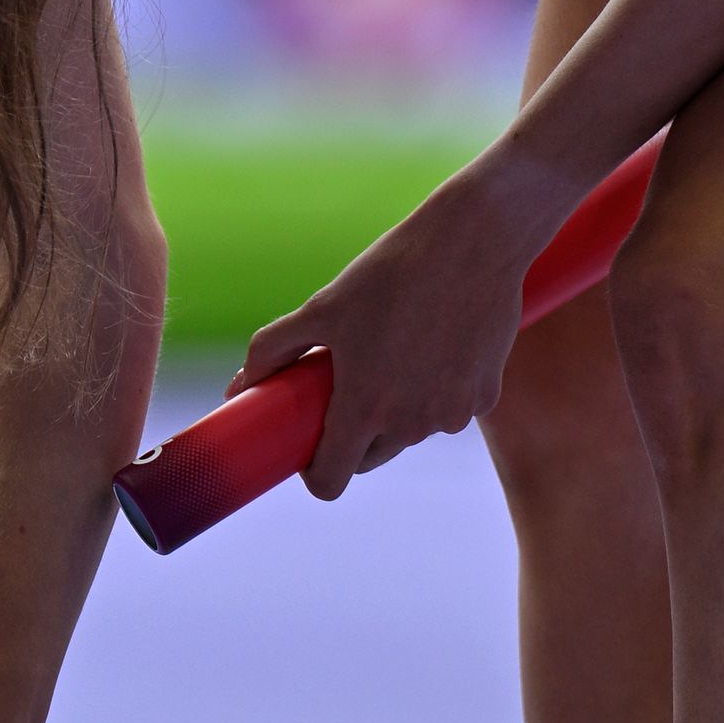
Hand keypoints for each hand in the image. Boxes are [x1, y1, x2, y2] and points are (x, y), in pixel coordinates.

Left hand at [228, 151, 576, 498]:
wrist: (473, 242)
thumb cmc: (389, 272)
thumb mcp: (322, 307)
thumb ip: (272, 351)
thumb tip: (238, 387)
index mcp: (363, 407)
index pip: (331, 481)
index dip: (315, 472)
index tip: (310, 450)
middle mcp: (410, 423)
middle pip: (370, 459)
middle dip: (354, 437)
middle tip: (348, 391)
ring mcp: (452, 414)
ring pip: (411, 434)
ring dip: (398, 412)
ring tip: (394, 356)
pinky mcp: (485, 399)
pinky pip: (449, 411)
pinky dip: (437, 393)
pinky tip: (437, 347)